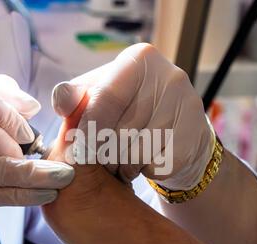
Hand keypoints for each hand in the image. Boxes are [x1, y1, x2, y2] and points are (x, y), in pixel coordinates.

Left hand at [52, 43, 214, 190]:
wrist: (178, 130)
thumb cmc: (130, 111)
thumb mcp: (100, 96)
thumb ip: (77, 97)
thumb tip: (61, 99)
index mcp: (140, 59)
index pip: (104, 100)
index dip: (87, 131)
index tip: (79, 150)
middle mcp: (168, 77)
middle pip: (120, 130)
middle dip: (103, 154)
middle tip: (100, 160)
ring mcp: (187, 106)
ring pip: (138, 153)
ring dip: (122, 167)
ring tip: (120, 164)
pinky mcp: (196, 136)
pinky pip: (157, 166)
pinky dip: (144, 172)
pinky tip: (143, 165)